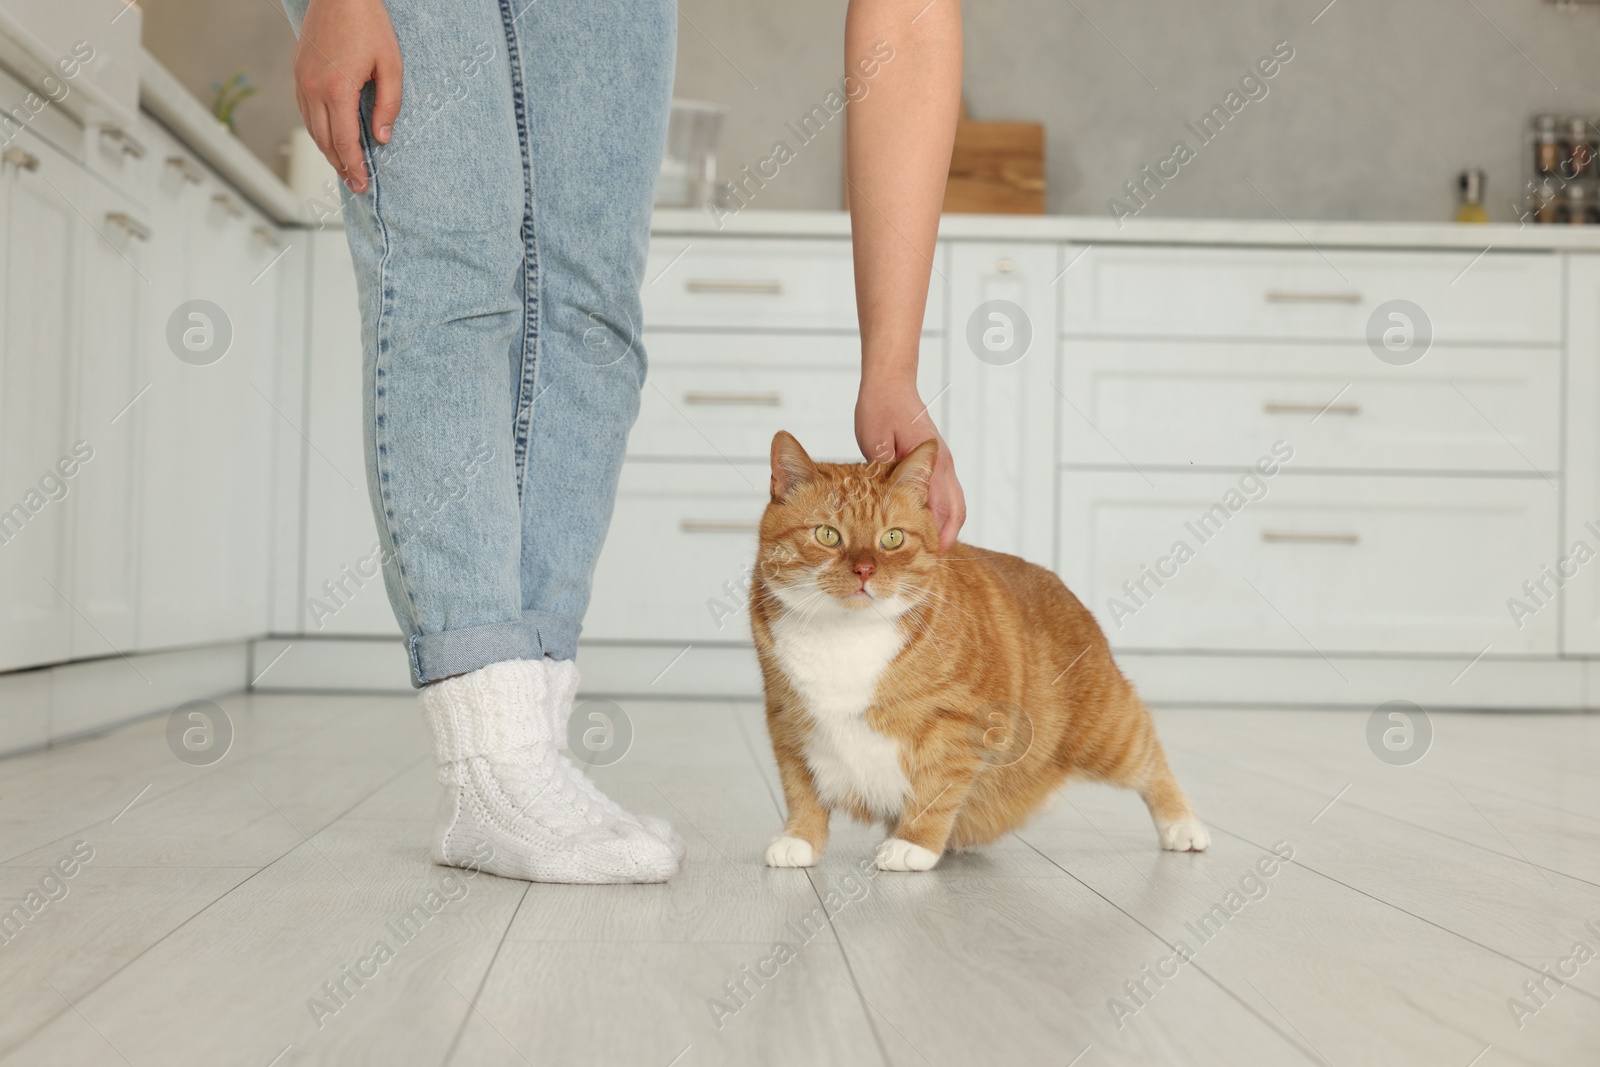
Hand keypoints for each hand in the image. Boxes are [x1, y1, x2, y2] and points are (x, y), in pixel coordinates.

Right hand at [292, 0, 401, 193]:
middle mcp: (313, 89)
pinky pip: (305, 111)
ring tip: (344, 167)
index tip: (363, 183)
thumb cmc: (368, 25)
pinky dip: (317, 130)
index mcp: (337, 89)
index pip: (344, 141)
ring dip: (327, 151)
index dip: (354, 166)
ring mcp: (302, 80)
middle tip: (356, 184)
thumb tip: (382, 137)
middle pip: (324, 141)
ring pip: (311, 128)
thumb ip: (389, 104)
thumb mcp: (391, 66)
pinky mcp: (299, 72)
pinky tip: (329, 138)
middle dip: (341, 166)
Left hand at [855, 379, 965, 552]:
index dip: (937, 535)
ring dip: (946, 526)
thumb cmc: (880, 409)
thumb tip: (890, 497)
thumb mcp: (875, 440)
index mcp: (930, 462)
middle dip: (946, 536)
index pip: (941, 507)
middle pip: (955, 510)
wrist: (891, 384)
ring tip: (932, 549)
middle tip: (934, 561)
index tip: (930, 558)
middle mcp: (943, 464)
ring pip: (954, 502)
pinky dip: (942, 512)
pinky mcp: (936, 461)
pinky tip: (926, 523)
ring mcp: (943, 462)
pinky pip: (946, 493)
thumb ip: (885, 468)